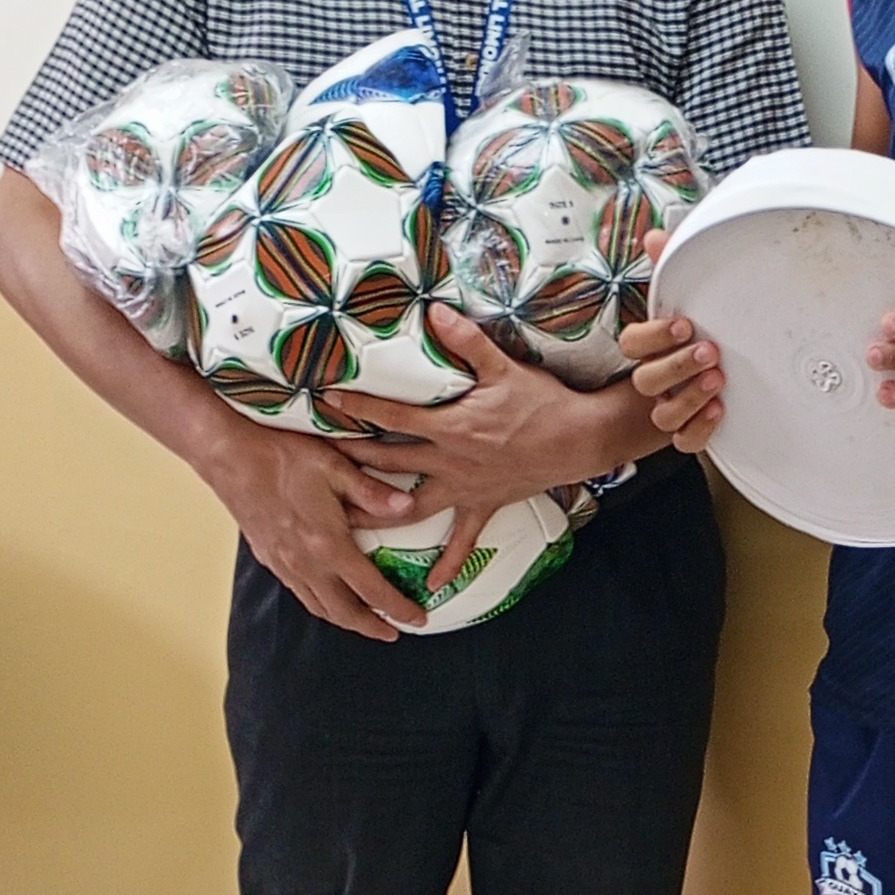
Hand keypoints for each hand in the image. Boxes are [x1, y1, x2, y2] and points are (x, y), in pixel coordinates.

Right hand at [206, 419, 429, 641]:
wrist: (229, 456)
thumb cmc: (281, 457)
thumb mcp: (336, 466)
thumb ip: (373, 492)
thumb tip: (408, 506)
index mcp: (328, 545)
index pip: (372, 591)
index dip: (398, 609)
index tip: (417, 619)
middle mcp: (306, 564)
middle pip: (345, 612)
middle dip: (372, 628)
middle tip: (393, 632)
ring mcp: (285, 564)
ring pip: (320, 607)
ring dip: (346, 620)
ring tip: (365, 622)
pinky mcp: (269, 558)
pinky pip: (301, 594)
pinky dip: (322, 604)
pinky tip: (329, 597)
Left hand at [351, 310, 654, 584]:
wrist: (580, 440)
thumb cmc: (543, 402)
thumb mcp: (504, 367)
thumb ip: (467, 341)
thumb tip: (435, 310)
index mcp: (450, 426)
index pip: (393, 417)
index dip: (358, 407)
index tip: (326, 402)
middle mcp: (449, 461)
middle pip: (389, 464)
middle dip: (350, 464)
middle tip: (313, 467)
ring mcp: (464, 488)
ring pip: (411, 506)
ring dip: (378, 516)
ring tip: (344, 526)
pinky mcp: (484, 505)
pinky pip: (463, 540)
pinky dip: (449, 563)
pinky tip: (432, 584)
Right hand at [626, 226, 724, 454]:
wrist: (741, 361)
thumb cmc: (708, 326)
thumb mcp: (693, 292)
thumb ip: (671, 265)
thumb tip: (656, 237)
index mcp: (653, 346)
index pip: (634, 344)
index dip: (656, 336)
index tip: (685, 324)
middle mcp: (658, 378)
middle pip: (647, 380)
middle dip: (677, 366)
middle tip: (709, 351)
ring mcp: (672, 406)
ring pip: (663, 415)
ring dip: (689, 398)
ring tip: (718, 380)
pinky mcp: (692, 429)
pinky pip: (685, 442)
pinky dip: (701, 429)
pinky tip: (719, 410)